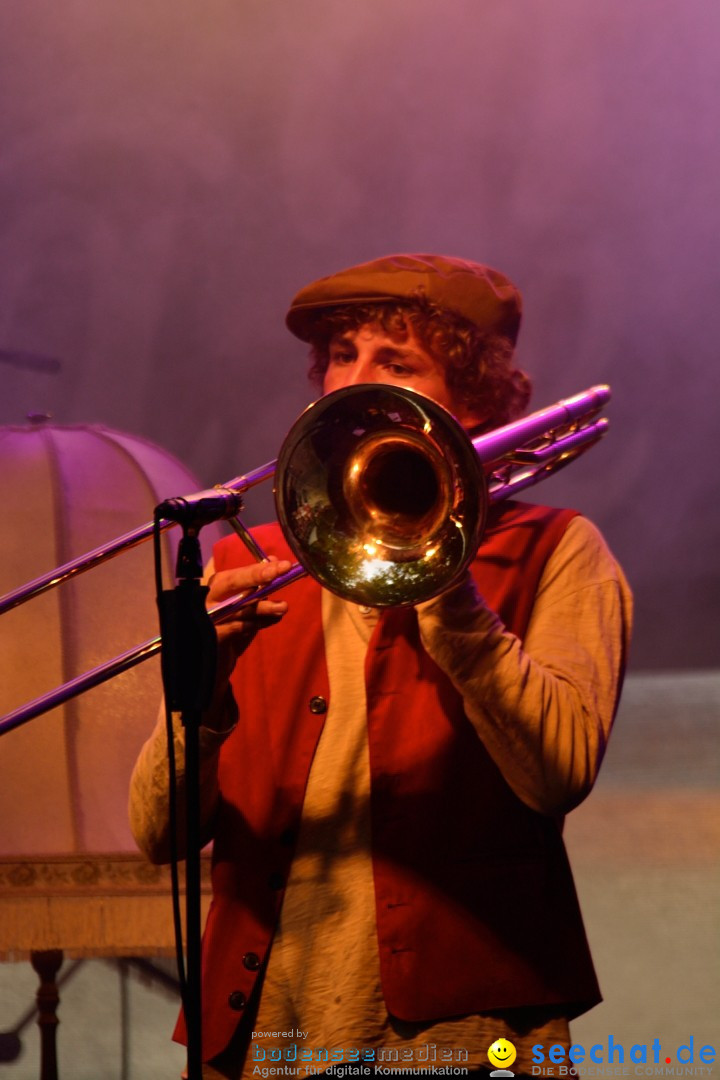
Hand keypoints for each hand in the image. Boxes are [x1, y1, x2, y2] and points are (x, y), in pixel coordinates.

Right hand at [206, 557, 290, 691]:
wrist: (214, 665)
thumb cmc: (231, 629)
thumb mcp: (246, 605)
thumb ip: (258, 584)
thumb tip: (275, 560)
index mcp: (216, 587)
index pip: (237, 573)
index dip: (259, 568)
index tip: (282, 564)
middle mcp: (207, 597)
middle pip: (231, 582)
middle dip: (256, 575)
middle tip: (280, 571)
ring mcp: (207, 616)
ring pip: (238, 606)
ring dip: (264, 605)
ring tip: (283, 606)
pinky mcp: (210, 635)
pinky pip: (236, 627)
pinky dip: (255, 624)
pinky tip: (272, 620)